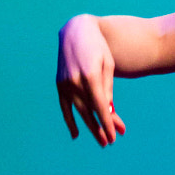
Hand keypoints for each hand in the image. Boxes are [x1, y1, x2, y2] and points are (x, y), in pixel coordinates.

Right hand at [57, 15, 125, 144]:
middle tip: (109, 143)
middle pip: (89, 112)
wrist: (76, 30)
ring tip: (101, 141)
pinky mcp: (59, 84)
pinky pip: (64, 107)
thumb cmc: (98, 47)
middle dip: (100, 129)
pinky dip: (70, 120)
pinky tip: (76, 134)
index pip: (100, 106)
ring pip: (79, 111)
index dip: (107, 123)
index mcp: (90, 76)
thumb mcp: (108, 66)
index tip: (115, 136)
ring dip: (90, 127)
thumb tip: (108, 112)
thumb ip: (107, 89)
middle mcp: (75, 81)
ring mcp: (65, 83)